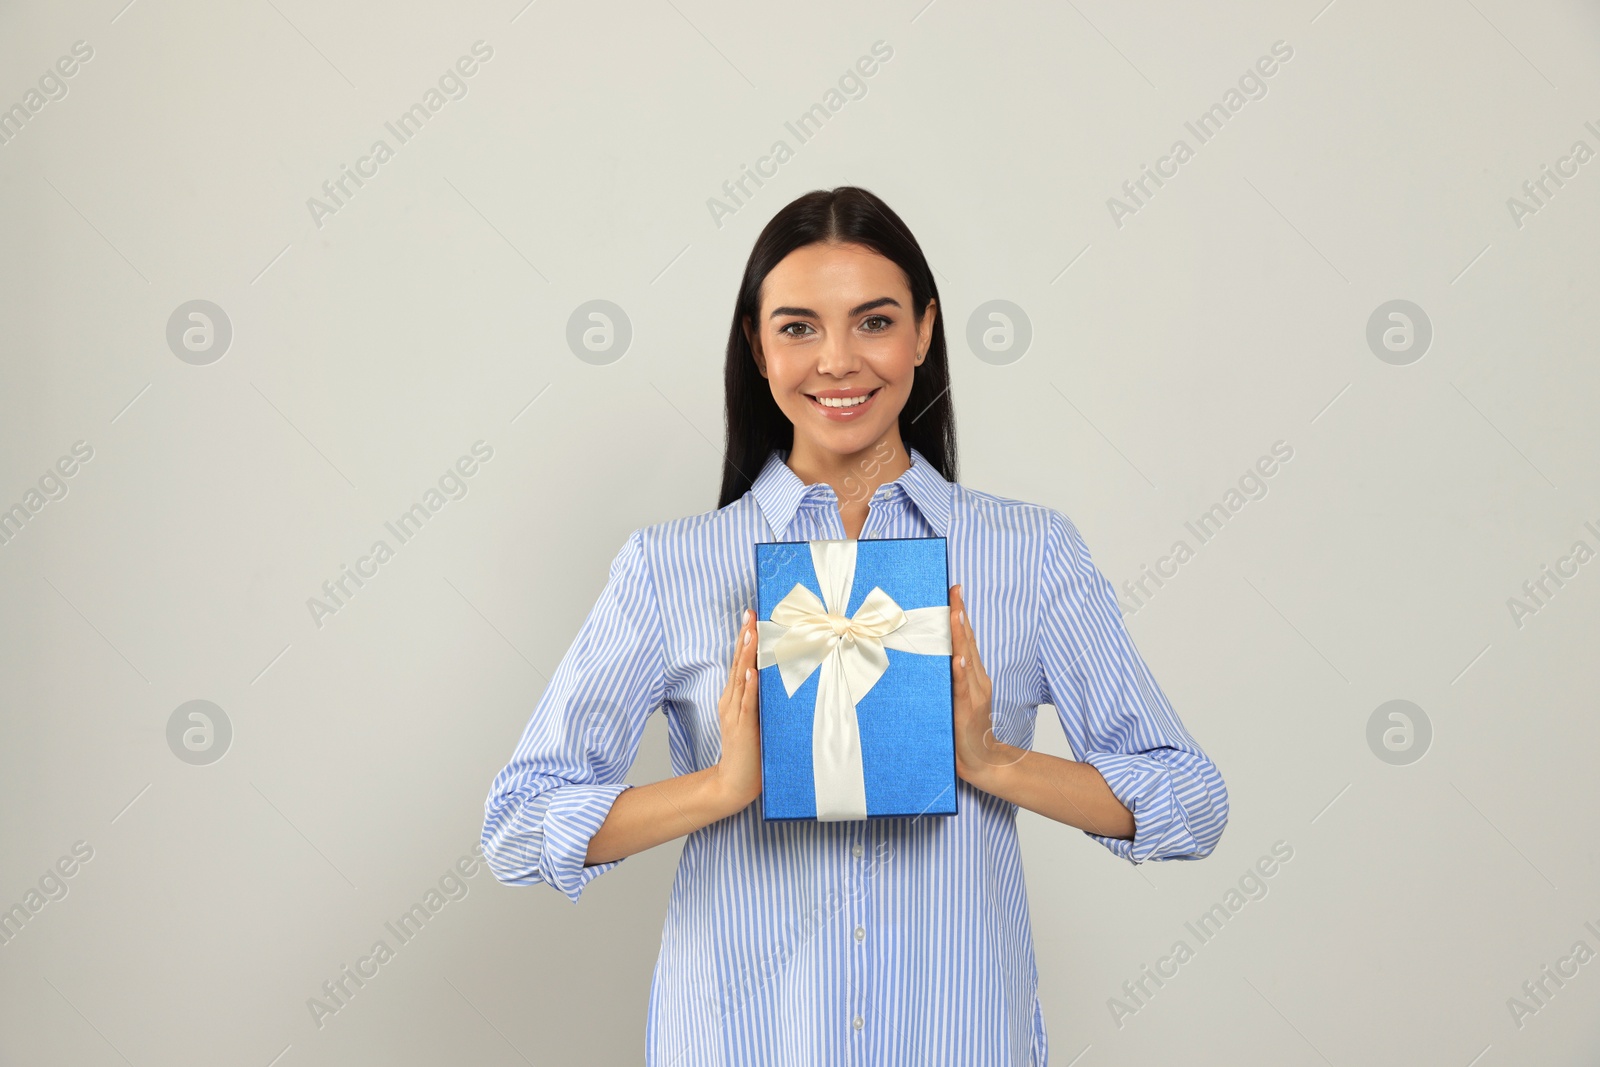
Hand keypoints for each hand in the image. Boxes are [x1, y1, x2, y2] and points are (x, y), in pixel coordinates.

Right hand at [712, 608, 762, 812]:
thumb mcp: (757, 719)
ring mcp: (735, 713)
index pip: (740, 661)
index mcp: (734, 697)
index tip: (751, 616)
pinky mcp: (742, 728)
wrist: (734, 782)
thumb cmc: (751, 751)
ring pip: (741, 678)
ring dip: (747, 655)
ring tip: (751, 632)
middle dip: (745, 637)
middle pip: (738, 663)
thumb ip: (763, 700)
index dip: (745, 638)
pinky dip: (748, 687)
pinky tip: (751, 672)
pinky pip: (746, 704)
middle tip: (750, 614)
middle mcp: (731, 701)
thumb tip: (780, 678)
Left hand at [950, 584, 1024, 786]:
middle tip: (954, 591)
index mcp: (974, 674)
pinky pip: (963, 688)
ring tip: (955, 613)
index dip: (962, 614)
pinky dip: (961, 672)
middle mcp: (977, 679)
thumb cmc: (964, 729)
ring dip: (962, 636)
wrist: (981, 761)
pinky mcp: (968, 710)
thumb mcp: (955, 697)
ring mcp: (975, 693)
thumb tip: (931, 656)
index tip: (955, 590)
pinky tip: (958, 659)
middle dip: (961, 615)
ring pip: (967, 659)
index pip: (968, 638)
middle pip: (969, 641)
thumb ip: (948, 677)